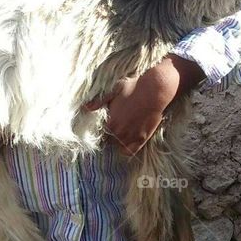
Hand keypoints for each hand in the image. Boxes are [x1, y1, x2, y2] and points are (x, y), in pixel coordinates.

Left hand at [80, 56, 204, 156]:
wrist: (155, 91)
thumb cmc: (133, 89)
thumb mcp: (114, 92)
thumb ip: (99, 102)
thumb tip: (86, 107)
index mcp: (110, 122)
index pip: (99, 134)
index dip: (101, 130)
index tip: (104, 126)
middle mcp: (119, 133)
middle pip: (108, 141)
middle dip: (109, 136)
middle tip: (113, 128)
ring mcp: (131, 137)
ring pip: (118, 146)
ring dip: (117, 142)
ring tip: (120, 134)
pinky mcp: (142, 138)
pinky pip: (130, 151)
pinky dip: (126, 150)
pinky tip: (126, 142)